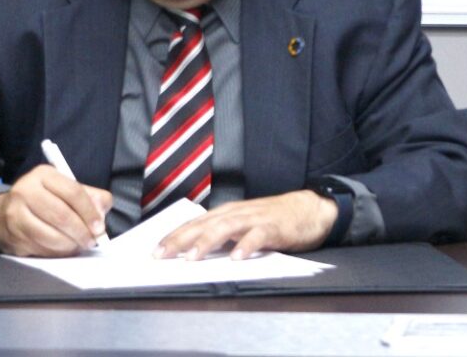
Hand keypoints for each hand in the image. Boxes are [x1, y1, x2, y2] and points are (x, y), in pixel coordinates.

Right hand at [0, 165, 112, 256]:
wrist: (1, 213)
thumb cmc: (43, 200)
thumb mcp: (65, 188)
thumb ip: (90, 197)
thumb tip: (101, 214)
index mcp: (43, 175)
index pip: (73, 192)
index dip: (90, 212)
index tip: (100, 226)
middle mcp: (25, 191)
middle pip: (62, 215)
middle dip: (81, 231)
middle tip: (92, 240)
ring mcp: (15, 215)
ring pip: (50, 235)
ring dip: (70, 244)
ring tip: (79, 245)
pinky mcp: (11, 236)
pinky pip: (40, 249)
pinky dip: (57, 252)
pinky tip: (63, 249)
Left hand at [153, 190, 338, 259]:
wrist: (311, 209)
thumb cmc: (275, 219)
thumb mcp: (245, 223)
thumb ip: (223, 234)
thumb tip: (194, 250)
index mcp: (228, 213)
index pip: (195, 223)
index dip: (174, 236)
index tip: (155, 251)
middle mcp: (238, 213)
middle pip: (204, 224)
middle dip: (181, 240)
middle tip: (162, 255)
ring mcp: (256, 219)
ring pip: (226, 228)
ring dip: (207, 242)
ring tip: (192, 257)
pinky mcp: (274, 227)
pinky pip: (258, 236)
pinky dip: (245, 245)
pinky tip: (235, 257)